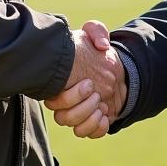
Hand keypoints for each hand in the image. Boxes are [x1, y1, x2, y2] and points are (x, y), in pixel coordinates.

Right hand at [46, 21, 126, 137]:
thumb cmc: (97, 53)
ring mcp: (78, 114)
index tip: (89, 82)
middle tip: (96, 92)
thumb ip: (96, 31)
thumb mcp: (95, 34)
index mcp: (60, 85)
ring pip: (75, 128)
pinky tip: (106, 115)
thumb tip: (102, 46)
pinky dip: (98, 128)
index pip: (53, 101)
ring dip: (89, 118)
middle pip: (62, 118)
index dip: (69, 96)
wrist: (114, 68)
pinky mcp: (91, 122)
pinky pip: (89, 134)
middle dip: (81, 106)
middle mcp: (65, 103)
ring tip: (101, 104)